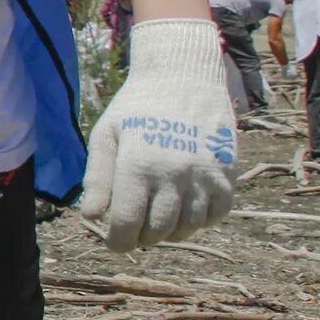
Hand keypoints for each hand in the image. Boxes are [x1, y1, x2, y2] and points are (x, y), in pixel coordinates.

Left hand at [79, 19, 236, 251]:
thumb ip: (98, 177)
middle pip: (159, 230)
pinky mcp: (228, 174)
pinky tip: (185, 208)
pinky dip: (201, 221)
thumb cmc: (137, 106)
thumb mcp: (107, 134)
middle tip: (135, 230)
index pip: (128, 223)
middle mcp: (174, 174)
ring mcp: (205, 175)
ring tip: (158, 219)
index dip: (119, 242)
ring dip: (171, 232)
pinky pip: (217, 215)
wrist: (184, 75)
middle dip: (143, 238)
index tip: (115, 244)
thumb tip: (91, 216)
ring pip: (189, 227)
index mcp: (139, 165)